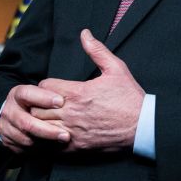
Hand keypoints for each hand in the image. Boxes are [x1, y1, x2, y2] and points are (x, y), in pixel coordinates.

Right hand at [0, 83, 71, 153]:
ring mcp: (6, 128)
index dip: (44, 98)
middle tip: (65, 135)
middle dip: (47, 130)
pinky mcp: (7, 142)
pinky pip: (24, 149)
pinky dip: (38, 150)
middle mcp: (9, 111)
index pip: (27, 94)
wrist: (13, 115)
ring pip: (26, 139)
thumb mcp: (38, 92)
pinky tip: (50, 146)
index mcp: (16, 95)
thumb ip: (49, 93)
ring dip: (45, 142)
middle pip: (26, 123)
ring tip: (60, 142)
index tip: (61, 102)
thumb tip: (65, 98)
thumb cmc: (31, 102)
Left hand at [32, 29, 143, 151]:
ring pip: (41, 127)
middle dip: (39, 104)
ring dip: (42, 122)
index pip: (44, 87)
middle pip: (37, 108)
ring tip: (48, 118)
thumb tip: (85, 34)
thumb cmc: (130, 98)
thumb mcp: (116, 68)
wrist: (143, 126)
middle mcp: (71, 112)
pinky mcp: (77, 146)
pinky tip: (55, 134)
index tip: (53, 88)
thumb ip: (97, 50)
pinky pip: (52, 145)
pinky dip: (49, 139)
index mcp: (77, 92)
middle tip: (46, 103)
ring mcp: (73, 131)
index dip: (46, 86)